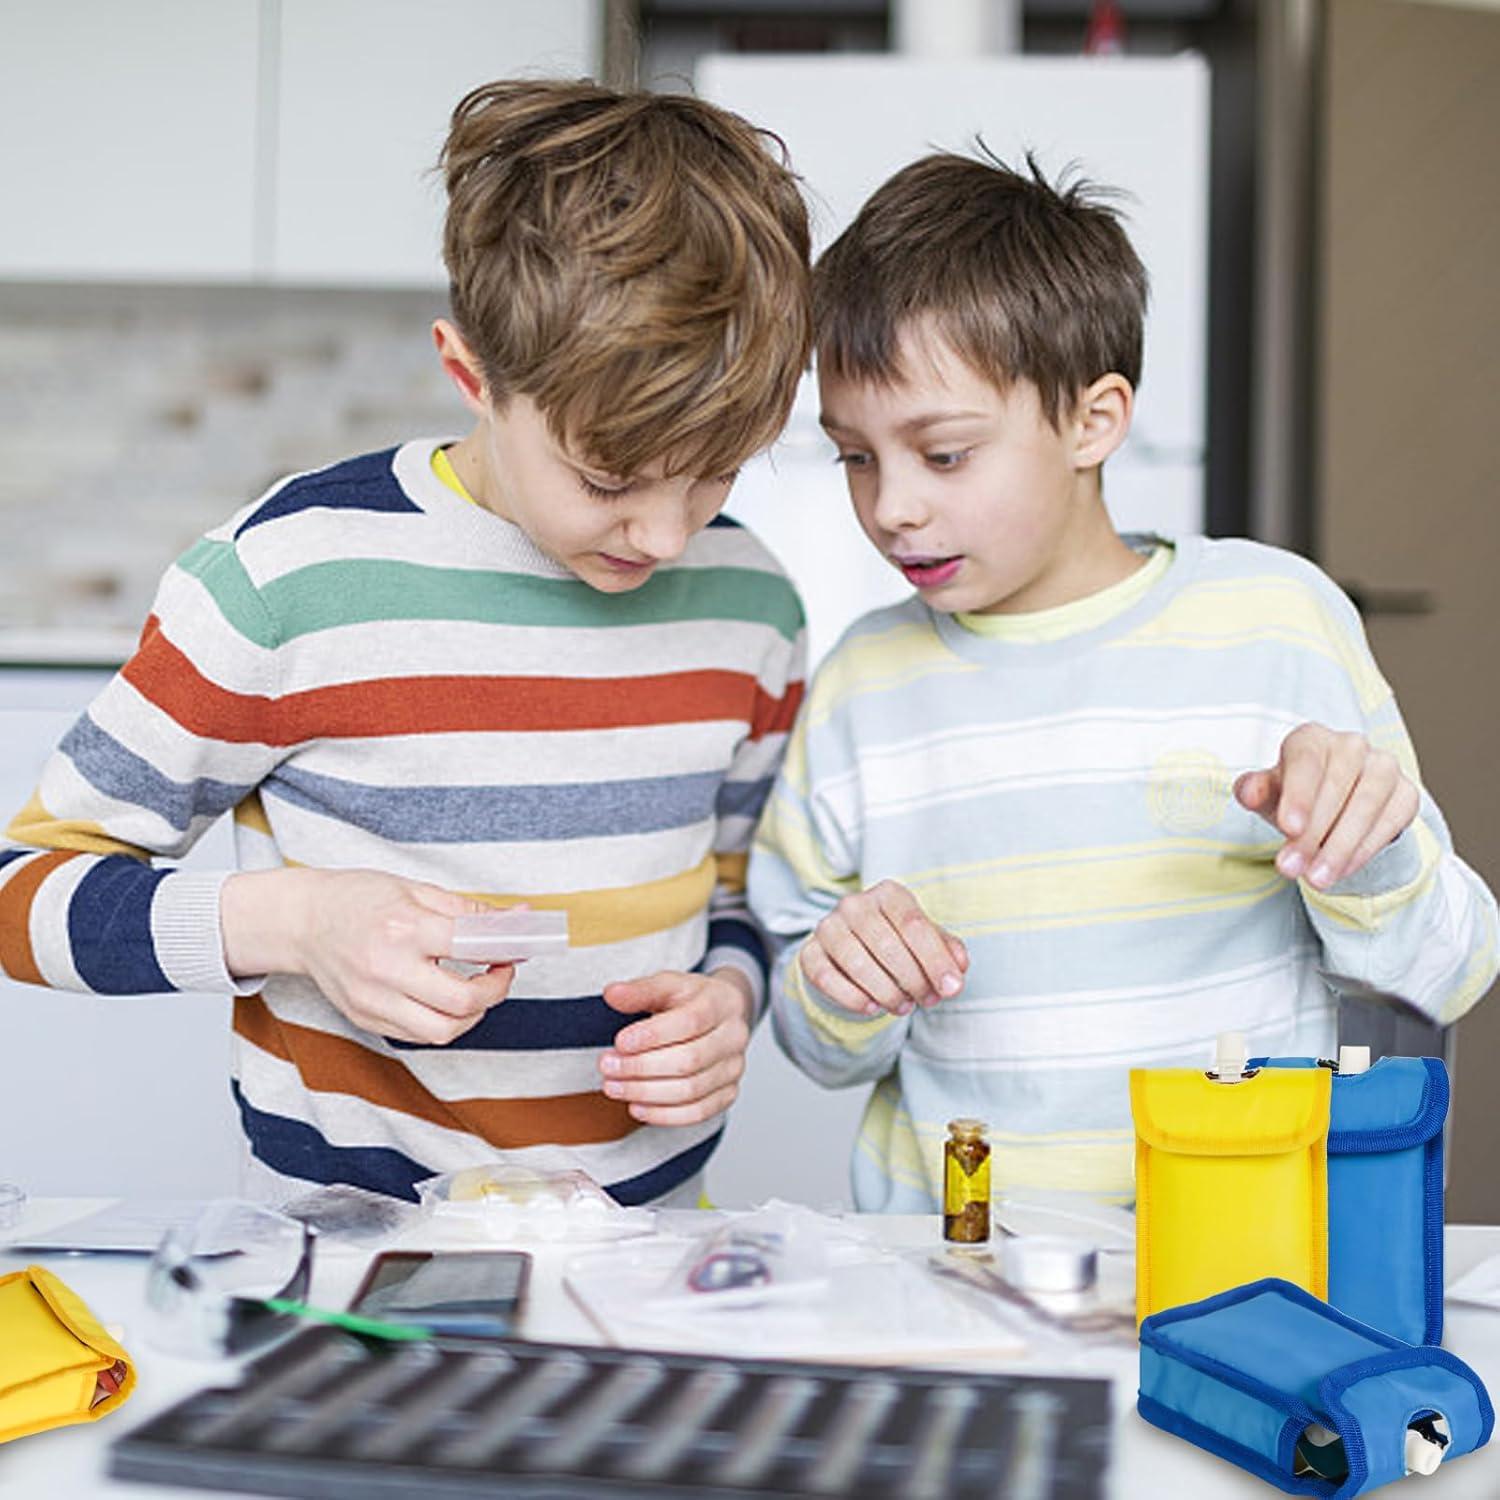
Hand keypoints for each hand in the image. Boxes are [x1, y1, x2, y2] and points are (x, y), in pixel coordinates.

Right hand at [222, 868, 516, 1043]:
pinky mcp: (364, 1019)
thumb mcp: (417, 890)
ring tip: (475, 989)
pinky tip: (445, 1000)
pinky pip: (419, 1035)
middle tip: (501, 972)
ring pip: (444, 1030)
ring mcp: (373, 1000)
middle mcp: (387, 969)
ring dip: (473, 1014)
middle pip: (462, 1002)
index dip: (505, 950)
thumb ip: (470, 912)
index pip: (471, 948)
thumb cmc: (358, 899)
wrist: (302, 922)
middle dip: (495, 990)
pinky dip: (443, 1022)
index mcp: (403, 928)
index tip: (515, 947)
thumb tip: (518, 921)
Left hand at [597, 969, 753, 1125]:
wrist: (720, 1016)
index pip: (690, 1022)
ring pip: (690, 1090)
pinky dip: (663, 1115)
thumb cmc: (691, 1000)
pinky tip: (636, 1106)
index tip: (619, 1042)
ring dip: (645, 1092)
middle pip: (689, 1060)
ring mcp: (734, 1068)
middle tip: (607, 1066)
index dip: (652, 1036)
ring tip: (613, 1087)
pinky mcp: (728, 1093)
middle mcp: (734, 1037)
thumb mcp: (667, 985)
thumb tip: (612, 994)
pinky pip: (696, 1113)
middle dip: (641, 1067)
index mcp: (721, 1002)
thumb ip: (640, 989)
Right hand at [798, 878, 967, 1016]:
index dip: (936, 960)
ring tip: (904, 1006)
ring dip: (886, 992)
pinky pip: (827, 978)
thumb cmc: (898, 942)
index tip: (952, 987)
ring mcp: (828, 927)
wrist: (852, 948)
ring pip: (857, 963)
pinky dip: (852, 998)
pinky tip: (872, 1007)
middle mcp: (854, 904)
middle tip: (929, 1000)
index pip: (914, 924)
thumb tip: (958, 968)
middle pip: (888, 946)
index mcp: (888, 894)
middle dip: (915, 980)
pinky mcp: (809, 953)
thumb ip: (947, 951)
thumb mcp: (926, 941)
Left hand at [1234, 724, 1419, 888]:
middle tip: (1290, 868)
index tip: (1289, 829)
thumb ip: (1254, 791)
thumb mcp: (1267, 795)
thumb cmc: (1293, 797)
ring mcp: (1384, 767)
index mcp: (1311, 739)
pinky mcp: (1406, 793)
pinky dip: (1364, 850)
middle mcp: (1351, 745)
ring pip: (1366, 806)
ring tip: (1316, 879)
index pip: (1306, 762)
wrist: (1332, 806)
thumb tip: (1248, 792)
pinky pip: (1389, 822)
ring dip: (1339, 847)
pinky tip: (1341, 870)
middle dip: (1311, 835)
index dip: (1298, 796)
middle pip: (1334, 789)